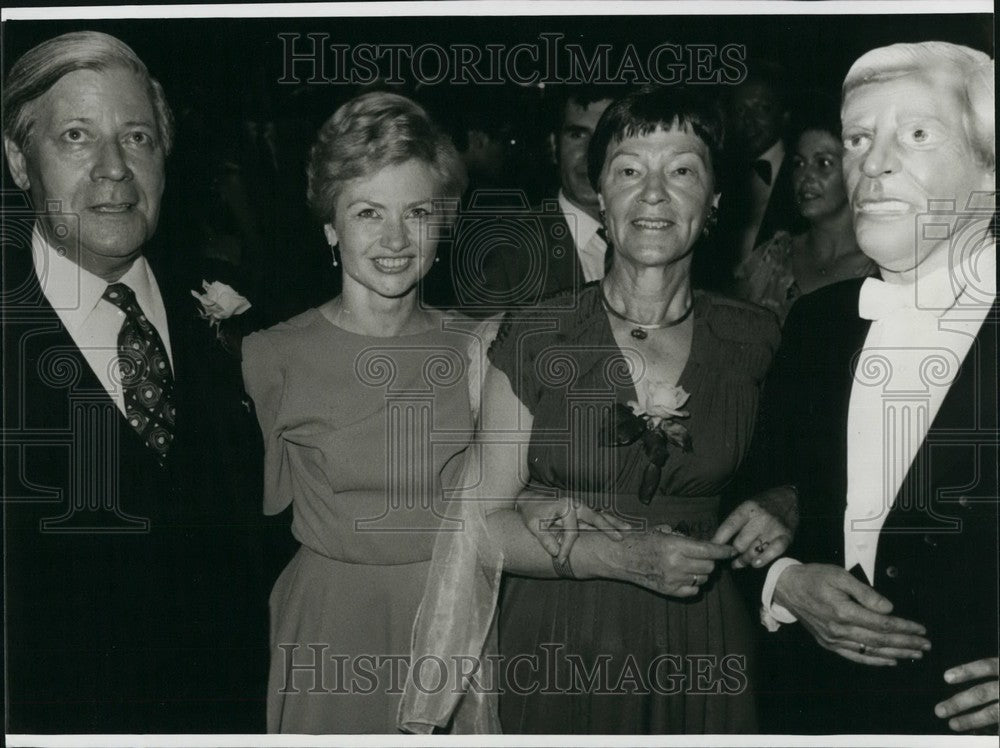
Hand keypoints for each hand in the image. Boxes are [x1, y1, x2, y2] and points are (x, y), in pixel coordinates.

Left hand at [516, 492, 628, 562]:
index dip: (567, 547)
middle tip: (620, 538)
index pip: (571, 532)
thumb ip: (545, 538)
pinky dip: (608, 521)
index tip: (561, 560)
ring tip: (628, 529)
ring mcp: (580, 507)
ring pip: (600, 516)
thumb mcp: (533, 525)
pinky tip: (620, 526)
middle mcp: (576, 504)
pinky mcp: (582, 511)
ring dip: (613, 523)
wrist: (530, 501)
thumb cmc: (532, 513)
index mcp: (565, 506)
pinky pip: (598, 516)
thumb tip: (556, 553)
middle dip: (608, 528)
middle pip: (595, 518)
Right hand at [604, 527, 736, 597]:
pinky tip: (684, 576)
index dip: (723, 550)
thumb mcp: (662, 533)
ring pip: (703, 579)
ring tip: (691, 565)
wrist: (620, 557)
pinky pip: (693, 590)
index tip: (731, 550)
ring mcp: (673, 580)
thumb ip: (685, 540)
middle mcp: (676, 564)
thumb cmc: (640, 541)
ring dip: (702, 572)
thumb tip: (706, 546)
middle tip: (704, 555)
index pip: (708, 550)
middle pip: (709, 566)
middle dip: (710, 560)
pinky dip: (693, 584)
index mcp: (674, 546)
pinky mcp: (669, 591)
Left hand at [711, 498, 791, 568]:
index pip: (729, 526)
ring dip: (744, 560)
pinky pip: (773, 552)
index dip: (718, 540)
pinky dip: (764, 560)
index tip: (711, 549)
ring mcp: (774, 528)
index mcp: (747, 508)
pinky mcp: (786, 536)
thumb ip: (735, 522)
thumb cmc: (763, 504)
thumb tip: (718, 542)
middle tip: (729, 556)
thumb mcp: (747, 506)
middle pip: (740, 543)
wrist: (790, 497)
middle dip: (732, 553)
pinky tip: (755, 564)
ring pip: (754, 551)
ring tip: (738, 563)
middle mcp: (760, 518)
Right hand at [774, 563, 930, 664]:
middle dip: (906, 643)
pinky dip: (874, 661)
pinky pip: (855, 656)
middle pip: (880, 641)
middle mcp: (840, 629)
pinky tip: (889, 661)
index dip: (904, 627)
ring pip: (871, 651)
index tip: (921, 629)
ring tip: (915, 654)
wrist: (786, 587)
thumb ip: (865, 592)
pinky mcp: (828, 643)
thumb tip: (888, 608)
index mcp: (844, 611)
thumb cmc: (814, 577)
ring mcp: (833, 639)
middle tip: (926, 645)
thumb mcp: (839, 576)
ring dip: (896, 654)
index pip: (882, 624)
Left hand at [935, 657, 998, 731]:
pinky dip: (991, 729)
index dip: (967, 671)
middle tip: (939, 711)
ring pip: (993, 713)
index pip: (987, 666)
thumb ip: (993, 667)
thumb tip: (957, 674)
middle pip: (982, 693)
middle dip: (959, 702)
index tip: (946, 677)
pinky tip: (975, 733)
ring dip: (971, 720)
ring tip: (953, 724)